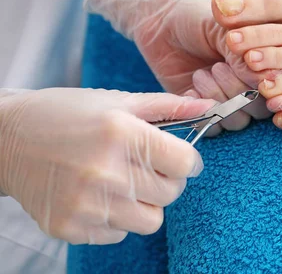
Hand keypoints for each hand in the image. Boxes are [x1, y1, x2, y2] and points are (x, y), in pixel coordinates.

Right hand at [0, 88, 212, 244]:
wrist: (6, 140)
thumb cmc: (66, 114)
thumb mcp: (117, 101)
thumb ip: (167, 107)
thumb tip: (208, 108)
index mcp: (121, 133)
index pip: (185, 163)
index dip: (188, 160)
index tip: (179, 157)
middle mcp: (105, 172)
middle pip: (172, 193)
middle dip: (166, 179)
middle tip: (145, 165)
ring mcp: (86, 204)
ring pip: (151, 220)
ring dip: (145, 203)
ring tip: (123, 182)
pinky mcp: (70, 227)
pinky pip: (119, 233)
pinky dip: (117, 218)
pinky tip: (98, 195)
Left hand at [83, 0, 281, 131]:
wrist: (160, 20)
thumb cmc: (198, 16)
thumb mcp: (227, 28)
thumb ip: (247, 52)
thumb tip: (267, 78)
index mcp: (267, 62)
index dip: (271, 82)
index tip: (250, 67)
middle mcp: (252, 85)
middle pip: (263, 109)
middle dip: (239, 89)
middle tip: (219, 65)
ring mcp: (229, 100)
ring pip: (238, 121)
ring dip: (218, 98)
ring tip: (202, 73)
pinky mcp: (204, 111)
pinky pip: (212, 127)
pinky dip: (200, 110)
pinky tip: (191, 87)